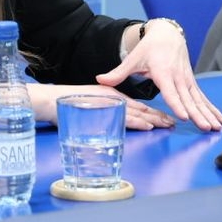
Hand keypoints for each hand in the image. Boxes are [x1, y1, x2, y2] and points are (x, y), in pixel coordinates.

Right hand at [26, 83, 173, 129]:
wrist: (48, 100)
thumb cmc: (64, 103)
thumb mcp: (88, 106)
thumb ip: (102, 111)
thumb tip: (112, 122)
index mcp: (110, 94)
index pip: (136, 105)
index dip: (151, 112)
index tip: (164, 119)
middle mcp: (112, 96)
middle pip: (140, 108)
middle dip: (158, 116)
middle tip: (172, 123)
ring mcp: (108, 102)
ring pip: (136, 112)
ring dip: (153, 120)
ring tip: (167, 125)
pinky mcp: (102, 109)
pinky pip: (124, 117)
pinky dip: (138, 122)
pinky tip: (148, 126)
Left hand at [95, 19, 221, 130]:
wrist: (167, 35)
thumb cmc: (148, 49)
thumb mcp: (132, 59)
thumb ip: (118, 73)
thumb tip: (99, 80)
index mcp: (162, 73)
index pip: (170, 92)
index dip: (176, 104)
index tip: (183, 116)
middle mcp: (178, 78)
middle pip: (188, 99)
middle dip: (197, 114)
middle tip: (204, 127)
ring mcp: (187, 80)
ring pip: (199, 100)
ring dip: (208, 114)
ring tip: (216, 127)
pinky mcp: (192, 82)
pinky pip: (203, 98)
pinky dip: (212, 108)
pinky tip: (220, 120)